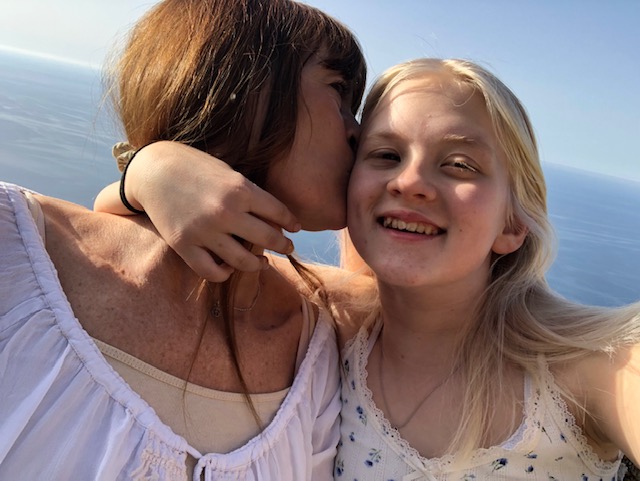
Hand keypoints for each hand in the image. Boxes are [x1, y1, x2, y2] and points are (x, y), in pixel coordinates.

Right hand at [109, 141, 299, 281]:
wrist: (153, 170)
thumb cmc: (195, 167)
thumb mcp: (228, 172)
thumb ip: (250, 194)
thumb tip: (276, 219)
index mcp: (240, 189)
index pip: (278, 213)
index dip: (291, 222)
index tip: (295, 228)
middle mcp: (225, 212)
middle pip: (268, 239)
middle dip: (283, 245)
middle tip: (288, 247)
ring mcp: (204, 232)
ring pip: (243, 261)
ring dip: (259, 264)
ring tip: (263, 263)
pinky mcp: (184, 246)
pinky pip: (212, 272)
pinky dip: (225, 273)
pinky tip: (230, 266)